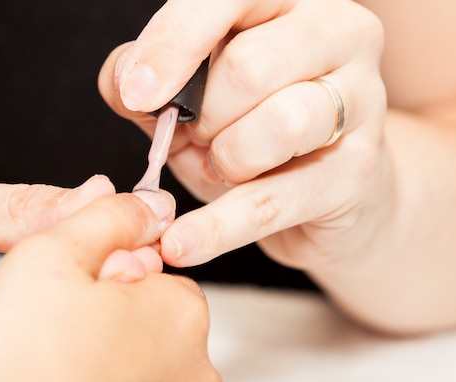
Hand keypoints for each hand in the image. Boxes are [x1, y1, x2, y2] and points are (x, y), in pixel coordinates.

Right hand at [0, 162, 114, 381]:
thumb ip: (24, 208)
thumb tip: (103, 200)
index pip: (8, 323)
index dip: (80, 283)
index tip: (133, 247)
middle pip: (30, 365)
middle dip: (96, 314)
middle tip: (140, 265)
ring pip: (43, 380)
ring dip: (94, 332)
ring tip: (120, 282)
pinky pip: (39, 379)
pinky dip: (78, 343)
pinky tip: (97, 309)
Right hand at [0, 191, 220, 381]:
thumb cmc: (23, 366)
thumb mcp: (53, 256)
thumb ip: (105, 217)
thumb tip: (149, 205)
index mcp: (180, 310)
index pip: (148, 267)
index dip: (98, 272)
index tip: (64, 292)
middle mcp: (194, 367)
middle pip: (145, 315)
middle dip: (104, 314)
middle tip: (52, 330)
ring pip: (135, 359)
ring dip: (101, 355)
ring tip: (52, 367)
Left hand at [99, 0, 385, 269]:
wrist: (327, 189)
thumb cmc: (254, 129)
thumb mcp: (195, 95)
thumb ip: (150, 76)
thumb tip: (124, 81)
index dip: (173, 43)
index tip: (136, 93)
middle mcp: (339, 33)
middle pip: (249, 67)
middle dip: (203, 117)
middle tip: (199, 137)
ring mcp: (362, 101)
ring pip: (275, 126)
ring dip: (225, 160)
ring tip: (223, 167)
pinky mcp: (361, 173)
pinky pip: (273, 201)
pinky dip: (218, 227)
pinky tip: (183, 244)